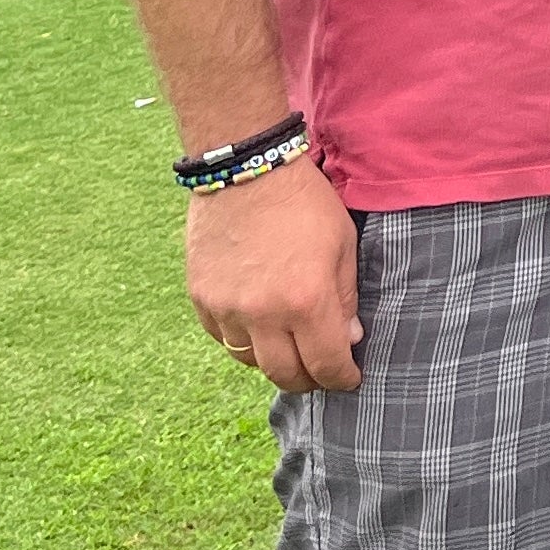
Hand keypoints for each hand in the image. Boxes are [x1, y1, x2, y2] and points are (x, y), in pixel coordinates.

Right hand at [183, 154, 365, 391]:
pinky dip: (242, 340)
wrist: (246, 169)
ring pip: (249, 361)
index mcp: (307, 300)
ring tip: (289, 348)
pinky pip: (222, 337)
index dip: (342, 378)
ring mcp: (226, 308)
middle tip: (320, 372)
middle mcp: (263, 313)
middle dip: (308, 380)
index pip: (326, 364)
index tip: (349, 378)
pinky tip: (258, 326)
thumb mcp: (343, 244)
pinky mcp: (201, 297)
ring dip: (273, 361)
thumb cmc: (304, 202)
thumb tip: (348, 339)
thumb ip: (346, 298)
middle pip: (285, 374)